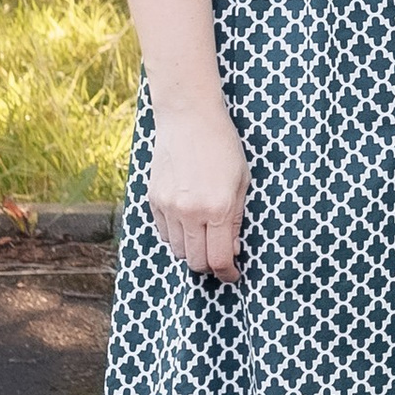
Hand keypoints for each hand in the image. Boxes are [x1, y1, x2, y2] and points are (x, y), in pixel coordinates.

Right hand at [149, 103, 249, 280]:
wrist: (189, 118)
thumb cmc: (222, 146)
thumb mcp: (242, 182)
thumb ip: (236, 219)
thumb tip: (232, 250)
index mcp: (218, 208)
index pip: (219, 259)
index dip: (228, 274)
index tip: (233, 275)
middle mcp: (190, 212)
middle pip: (196, 261)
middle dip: (210, 266)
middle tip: (220, 258)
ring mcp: (168, 207)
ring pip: (177, 250)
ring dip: (192, 251)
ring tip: (204, 238)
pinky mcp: (153, 199)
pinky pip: (163, 233)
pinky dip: (176, 237)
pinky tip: (187, 224)